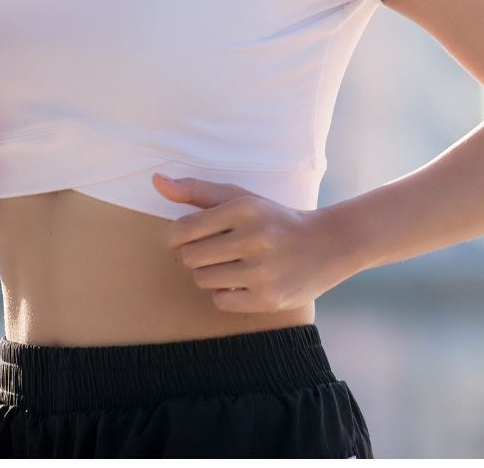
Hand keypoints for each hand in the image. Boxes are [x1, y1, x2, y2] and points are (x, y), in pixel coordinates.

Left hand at [154, 173, 349, 313]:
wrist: (327, 245)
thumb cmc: (273, 219)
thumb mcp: (240, 197)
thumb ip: (196, 190)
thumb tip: (156, 181)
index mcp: (243, 208)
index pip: (184, 229)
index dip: (174, 237)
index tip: (182, 238)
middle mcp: (253, 238)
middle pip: (190, 257)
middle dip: (198, 255)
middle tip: (218, 250)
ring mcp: (262, 270)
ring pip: (203, 280)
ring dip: (212, 274)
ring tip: (233, 265)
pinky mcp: (268, 299)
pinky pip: (221, 301)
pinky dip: (226, 294)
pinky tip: (244, 282)